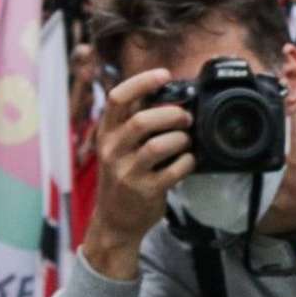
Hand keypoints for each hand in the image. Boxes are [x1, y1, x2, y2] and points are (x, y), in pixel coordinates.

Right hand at [82, 68, 193, 279]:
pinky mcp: (144, 191)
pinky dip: (188, 162)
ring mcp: (127, 173)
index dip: (142, 82)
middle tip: (186, 118)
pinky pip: (174, 170)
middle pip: (142, 120)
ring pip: (158, 145)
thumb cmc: (123, 177)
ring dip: (181, 139)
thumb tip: (169, 95)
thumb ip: (135, 123)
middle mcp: (112, 151)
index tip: (165, 74)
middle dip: (172, 114)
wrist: (114, 222)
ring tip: (187, 141)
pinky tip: (188, 161)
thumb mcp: (118, 147)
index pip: (117, 98)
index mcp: (106, 134)